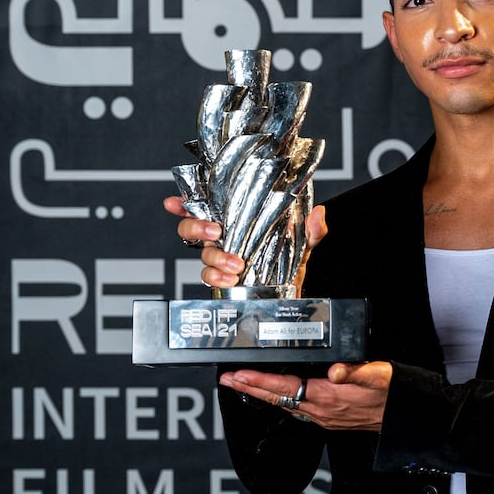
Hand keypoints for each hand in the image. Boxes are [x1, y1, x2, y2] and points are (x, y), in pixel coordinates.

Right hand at [163, 196, 327, 291]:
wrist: (292, 292)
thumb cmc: (291, 260)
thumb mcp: (304, 241)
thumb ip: (312, 229)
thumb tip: (319, 216)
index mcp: (237, 220)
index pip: (206, 205)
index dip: (185, 202)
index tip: (174, 202)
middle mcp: (224, 237)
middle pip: (192, 229)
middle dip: (197, 228)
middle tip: (216, 232)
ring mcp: (222, 258)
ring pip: (202, 254)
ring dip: (215, 258)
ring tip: (235, 264)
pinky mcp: (224, 277)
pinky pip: (209, 276)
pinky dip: (216, 276)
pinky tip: (230, 277)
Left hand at [218, 360, 391, 431]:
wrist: (402, 415)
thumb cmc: (390, 393)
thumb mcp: (377, 376)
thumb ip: (355, 372)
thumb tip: (335, 371)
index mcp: (327, 397)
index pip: (284, 388)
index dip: (258, 382)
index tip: (237, 376)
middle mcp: (320, 410)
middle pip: (276, 399)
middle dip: (249, 389)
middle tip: (226, 380)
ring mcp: (323, 417)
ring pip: (283, 405)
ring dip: (261, 395)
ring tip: (242, 385)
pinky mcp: (328, 418)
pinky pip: (295, 409)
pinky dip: (279, 400)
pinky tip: (276, 395)